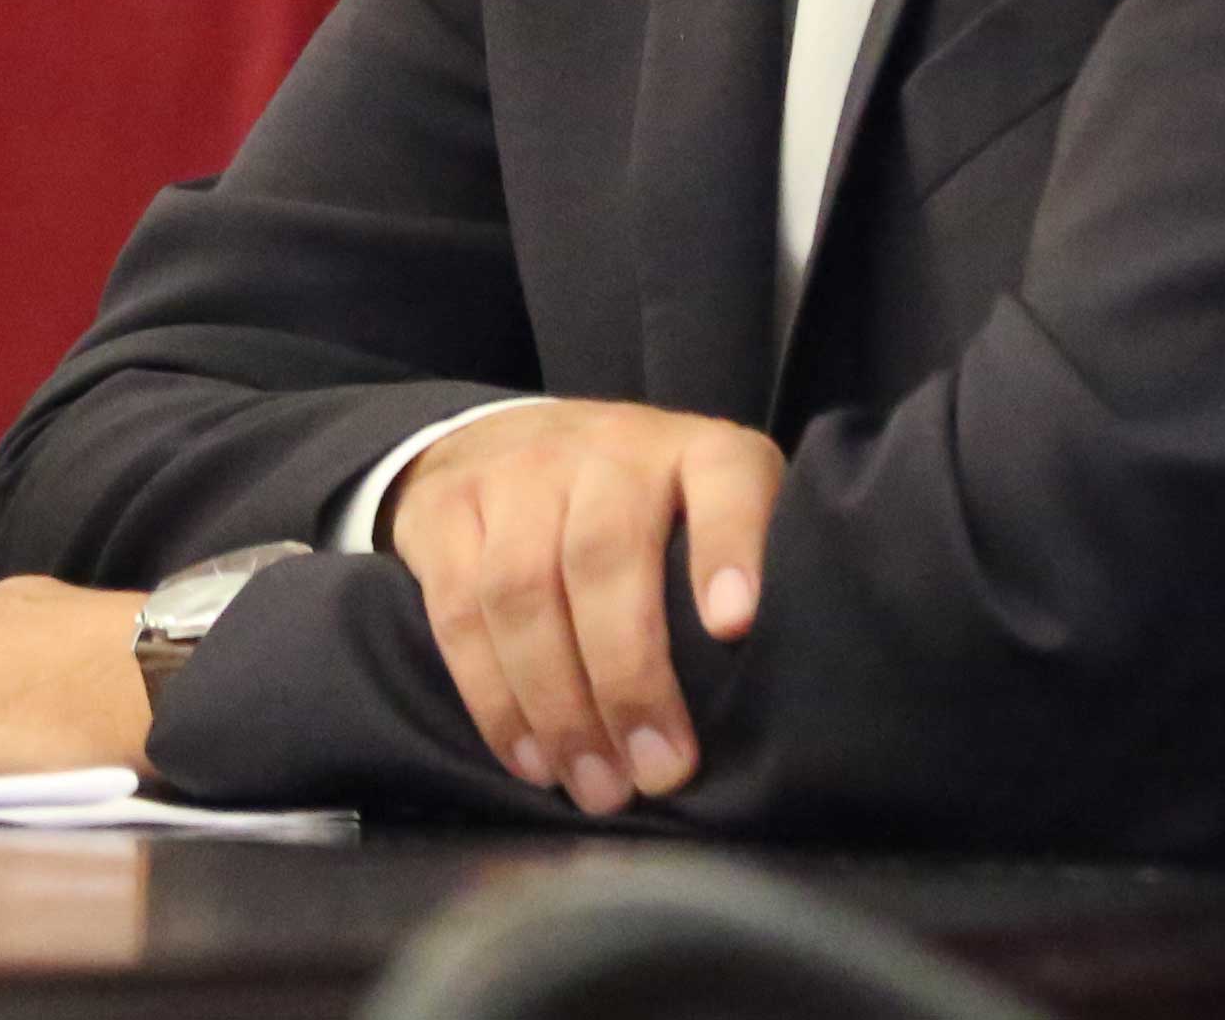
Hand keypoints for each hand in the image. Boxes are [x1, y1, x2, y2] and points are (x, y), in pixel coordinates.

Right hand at [381, 397, 780, 814]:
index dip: (729, 548)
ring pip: (524, 589)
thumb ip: (741, 574)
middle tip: (659, 771)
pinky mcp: (445, 512)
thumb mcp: (704, 510)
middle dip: (629, 677)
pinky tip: (531, 760)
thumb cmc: (637, 509)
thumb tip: (778, 701)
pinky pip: (459, 611)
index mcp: (693, 450)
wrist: (503, 438)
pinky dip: (493, 698)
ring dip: (559, 705)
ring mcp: (516, 474)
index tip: (734, 627)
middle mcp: (605, 450)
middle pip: (606, 556)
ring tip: (596, 785)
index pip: (722, 478)